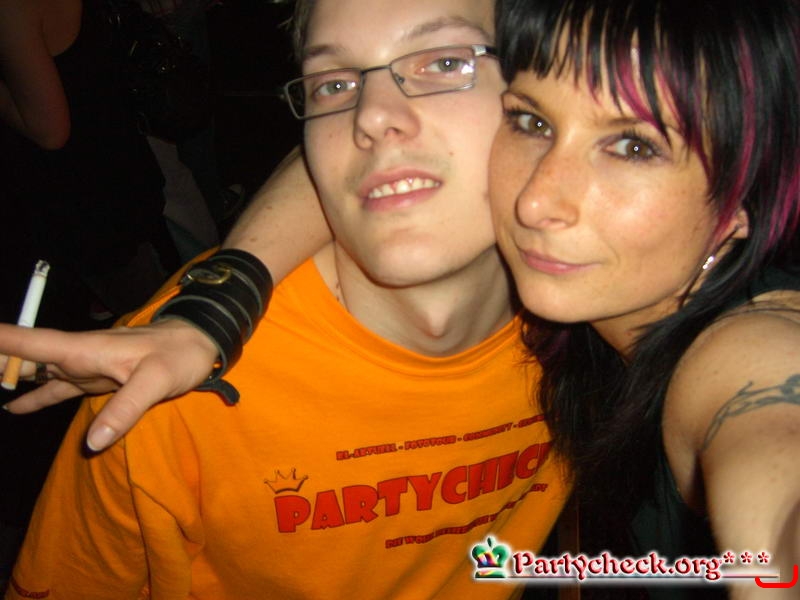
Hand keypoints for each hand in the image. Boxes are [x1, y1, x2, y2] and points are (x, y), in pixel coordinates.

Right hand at [0, 320, 217, 450]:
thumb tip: (91, 443)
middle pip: (21, 356)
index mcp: (83, 349)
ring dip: (8, 376)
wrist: (200, 344)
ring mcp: (83, 366)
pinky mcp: (95, 378)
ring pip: (34, 371)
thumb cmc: (180, 355)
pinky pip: (56, 387)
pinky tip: (14, 406)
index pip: (26, 341)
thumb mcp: (158, 381)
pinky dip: (34, 394)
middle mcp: (76, 355)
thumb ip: (125, 409)